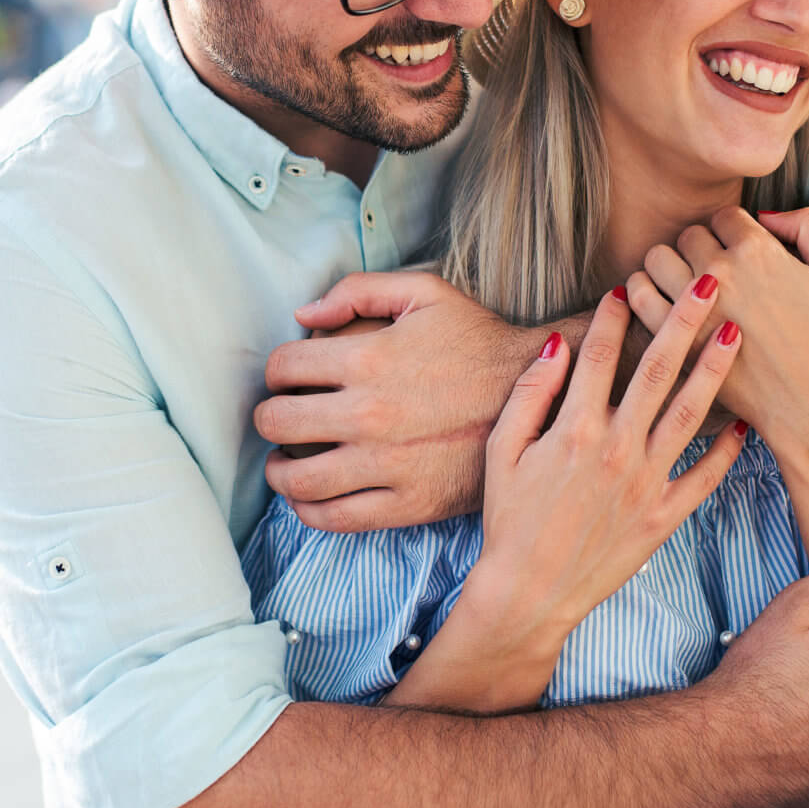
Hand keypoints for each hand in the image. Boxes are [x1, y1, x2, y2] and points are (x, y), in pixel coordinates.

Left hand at [255, 271, 538, 531]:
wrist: (538, 397)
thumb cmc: (479, 341)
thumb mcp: (426, 293)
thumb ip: (359, 289)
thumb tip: (303, 315)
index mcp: (368, 359)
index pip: (283, 367)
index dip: (277, 370)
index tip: (287, 378)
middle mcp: (369, 415)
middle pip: (277, 422)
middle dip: (270, 416)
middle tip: (280, 416)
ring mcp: (387, 465)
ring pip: (297, 478)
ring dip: (279, 469)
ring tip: (283, 462)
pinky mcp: (407, 504)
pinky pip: (334, 518)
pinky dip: (308, 509)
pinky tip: (308, 496)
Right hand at [458, 281, 749, 644]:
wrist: (530, 593)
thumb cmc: (510, 522)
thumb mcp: (503, 452)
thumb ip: (530, 395)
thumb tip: (557, 346)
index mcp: (575, 430)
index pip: (601, 356)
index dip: (615, 317)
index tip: (628, 288)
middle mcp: (617, 450)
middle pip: (657, 370)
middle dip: (683, 320)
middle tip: (709, 280)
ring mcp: (646, 483)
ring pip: (689, 413)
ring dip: (714, 369)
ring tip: (736, 332)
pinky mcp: (664, 516)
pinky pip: (704, 476)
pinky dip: (726, 449)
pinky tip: (743, 421)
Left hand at [626, 207, 808, 449]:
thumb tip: (765, 214)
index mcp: (758, 250)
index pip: (724, 216)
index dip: (733, 233)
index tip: (740, 256)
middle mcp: (721, 272)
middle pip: (689, 235)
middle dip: (701, 249)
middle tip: (715, 275)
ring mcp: (693, 306)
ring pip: (657, 258)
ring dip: (669, 266)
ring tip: (684, 285)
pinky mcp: (675, 339)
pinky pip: (637, 294)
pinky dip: (641, 290)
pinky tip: (658, 300)